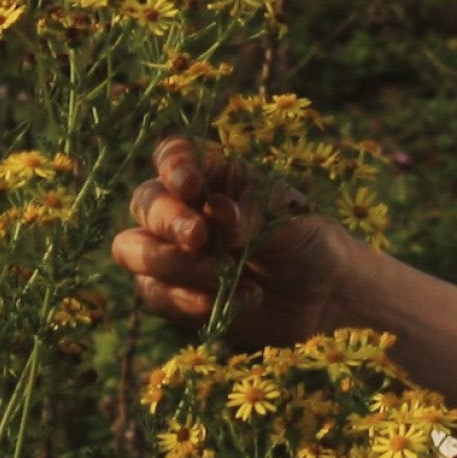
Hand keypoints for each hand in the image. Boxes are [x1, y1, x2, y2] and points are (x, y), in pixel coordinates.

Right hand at [113, 137, 350, 344]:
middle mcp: (182, 207)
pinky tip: (219, 303)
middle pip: (146, 202)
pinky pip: (155, 293)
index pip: (175, 154)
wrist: (322, 299)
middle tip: (199, 237)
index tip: (189, 185)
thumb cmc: (307, 242)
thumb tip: (216, 210)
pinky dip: (184, 299)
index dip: (173, 165)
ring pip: (134, 250)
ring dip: (174, 264)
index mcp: (213, 173)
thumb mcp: (287, 218)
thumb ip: (249, 212)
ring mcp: (171, 251)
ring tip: (221, 276)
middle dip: (168, 220)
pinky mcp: (172, 294)